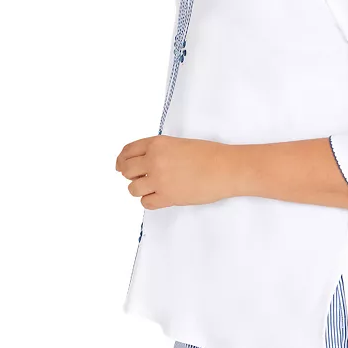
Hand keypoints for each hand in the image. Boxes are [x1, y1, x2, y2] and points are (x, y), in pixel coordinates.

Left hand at [115, 135, 233, 209]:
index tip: (121, 166)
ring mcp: (159, 180)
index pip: (128, 151)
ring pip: (133, 189)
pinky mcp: (167, 197)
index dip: (122, 160)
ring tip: (153, 188)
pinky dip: (150, 201)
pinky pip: (146, 203)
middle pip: (126, 170)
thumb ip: (159, 151)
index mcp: (157, 144)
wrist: (226, 168)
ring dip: (140, 189)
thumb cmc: (210, 155)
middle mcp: (154, 160)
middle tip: (138, 178)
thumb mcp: (179, 144)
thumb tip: (143, 163)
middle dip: (130, 175)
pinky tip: (160, 196)